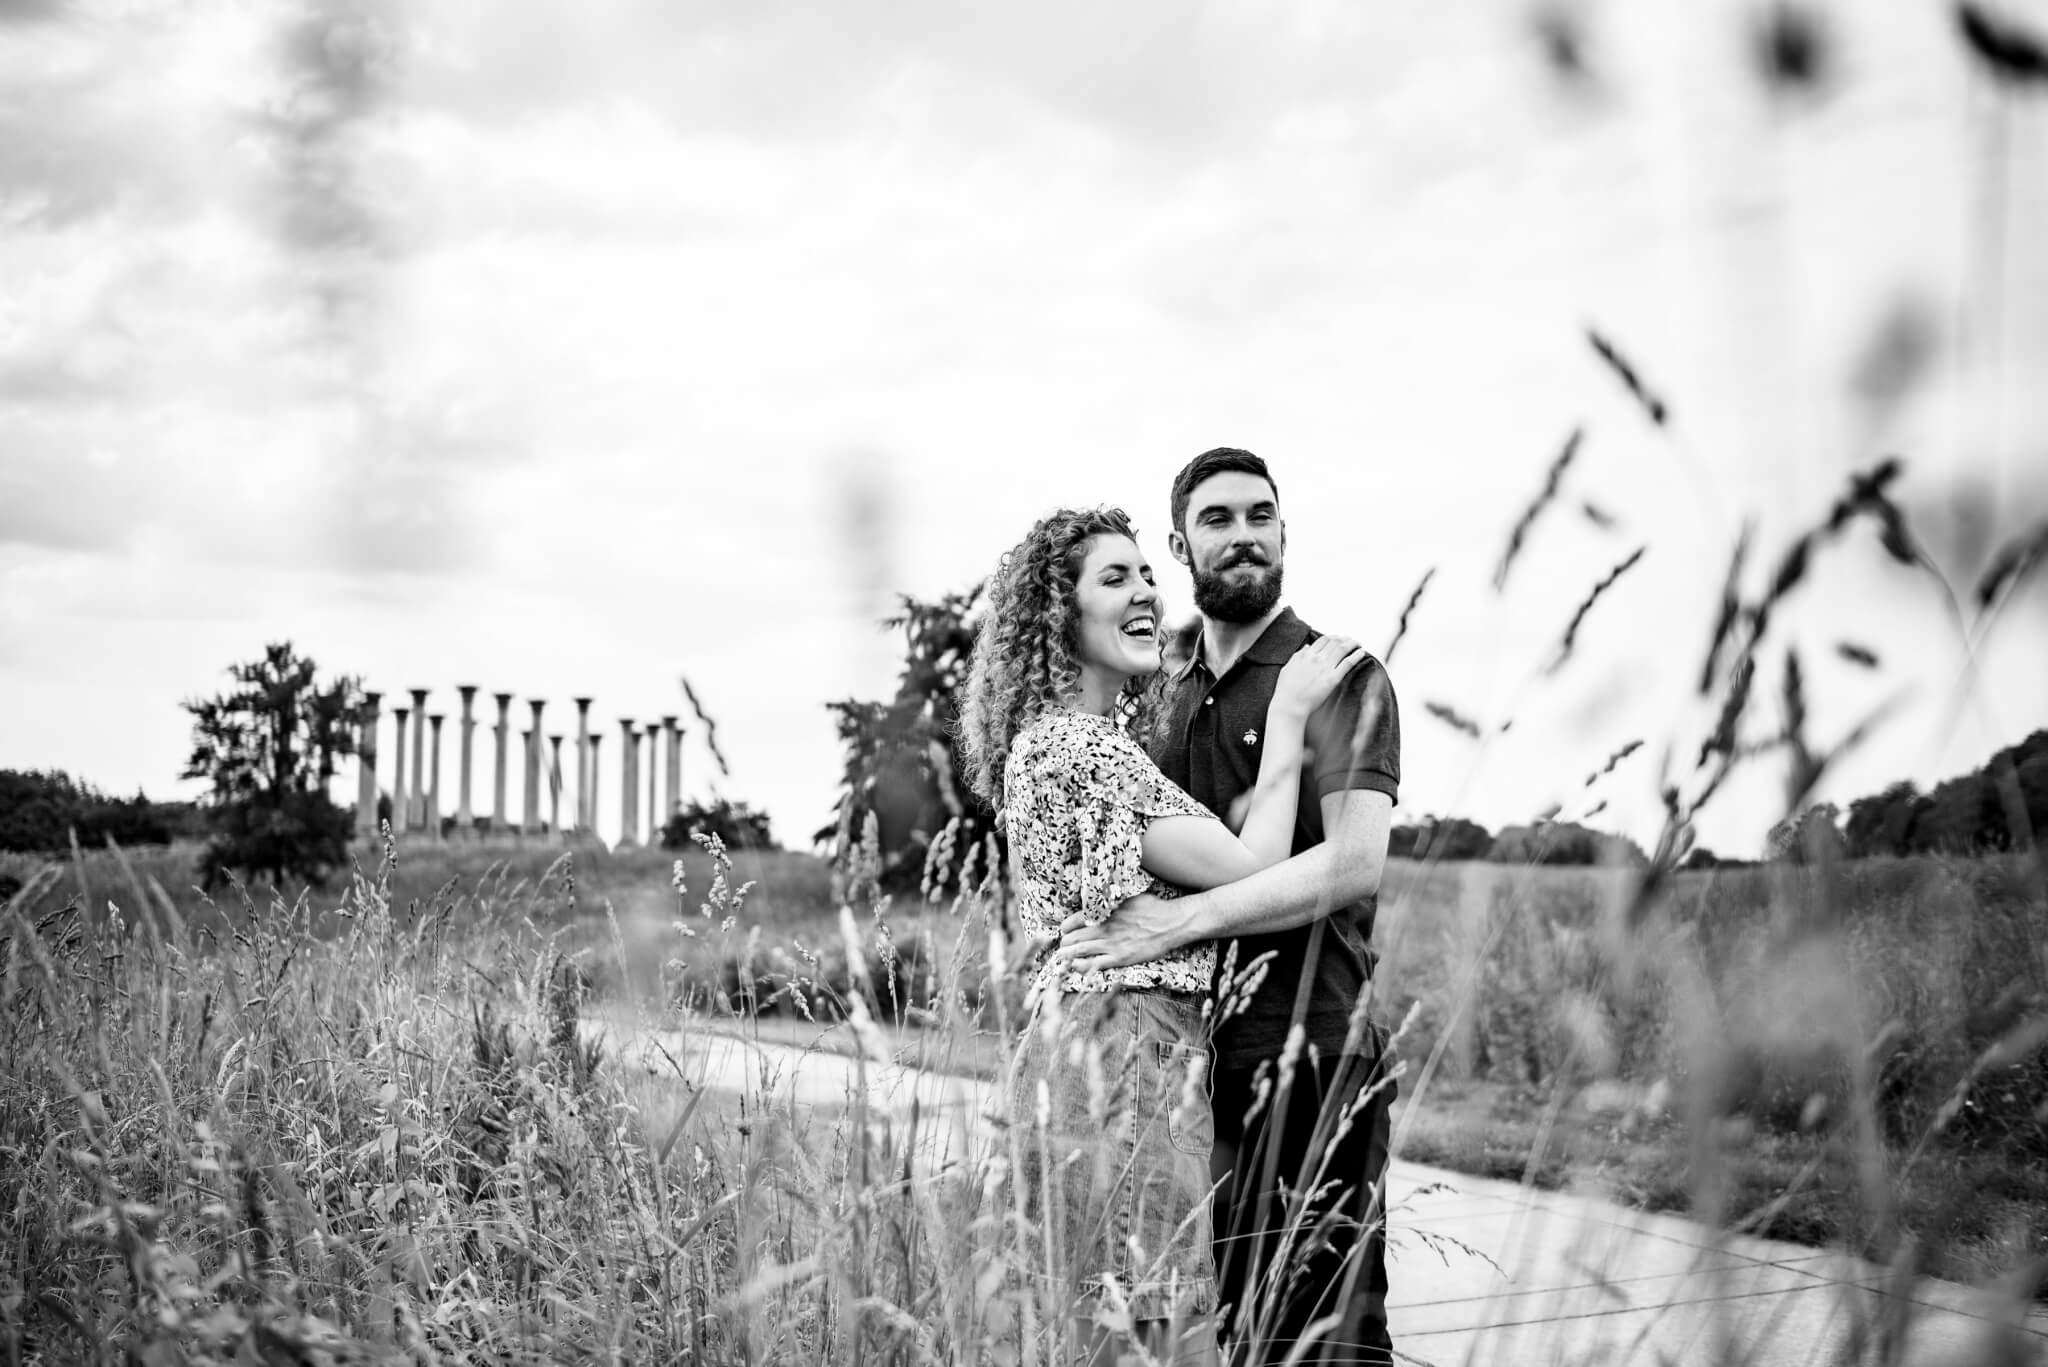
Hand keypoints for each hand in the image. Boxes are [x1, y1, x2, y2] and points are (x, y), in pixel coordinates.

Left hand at [1050, 892, 1186, 972]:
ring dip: (1067, 957)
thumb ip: (1111, 901)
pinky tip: (1075, 968)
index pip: (1074, 920)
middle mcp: (1104, 927)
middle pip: (1074, 938)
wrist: (1170, 922)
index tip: (1064, 932)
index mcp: (1104, 911)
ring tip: (1061, 960)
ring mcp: (1111, 943)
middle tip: (1061, 949)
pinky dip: (1082, 967)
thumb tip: (1101, 901)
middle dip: (1064, 945)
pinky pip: (1095, 965)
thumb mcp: (1127, 897)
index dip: (1065, 928)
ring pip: (1079, 951)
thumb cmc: (1151, 908)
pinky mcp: (1120, 957)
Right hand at [1271, 634, 1365, 723]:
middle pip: (1334, 642)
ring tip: (1357, 643)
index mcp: (1306, 655)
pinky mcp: (1333, 679)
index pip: (1323, 640)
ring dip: (1352, 644)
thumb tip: (1307, 646)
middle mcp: (1317, 659)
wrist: (1290, 705)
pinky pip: (1347, 663)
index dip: (1332, 637)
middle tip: (1349, 640)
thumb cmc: (1286, 690)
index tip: (1337, 638)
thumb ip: (1298, 655)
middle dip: (1343, 639)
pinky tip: (1362, 652)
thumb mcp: (1288, 667)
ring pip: (1342, 649)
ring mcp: (1326, 668)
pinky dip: (1356, 656)